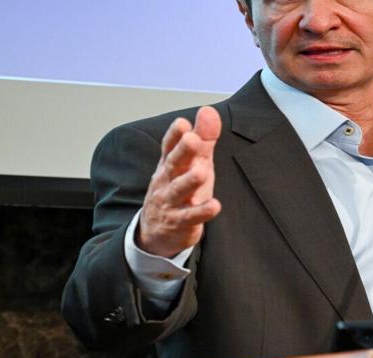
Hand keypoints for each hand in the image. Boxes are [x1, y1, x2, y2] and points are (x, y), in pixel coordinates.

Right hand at [136, 106, 222, 256]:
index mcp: (170, 164)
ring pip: (178, 190)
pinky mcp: (180, 222)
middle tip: (193, 139)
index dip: (175, 135)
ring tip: (201, 172)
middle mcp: (167, 181)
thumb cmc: (180, 191)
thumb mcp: (193, 163)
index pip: (169, 147)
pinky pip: (190, 217)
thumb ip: (203, 138)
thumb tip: (209, 111)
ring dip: (189, 181)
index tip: (183, 123)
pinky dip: (202, 211)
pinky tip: (215, 205)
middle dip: (183, 152)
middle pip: (174, 164)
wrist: (157, 231)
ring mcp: (171, 202)